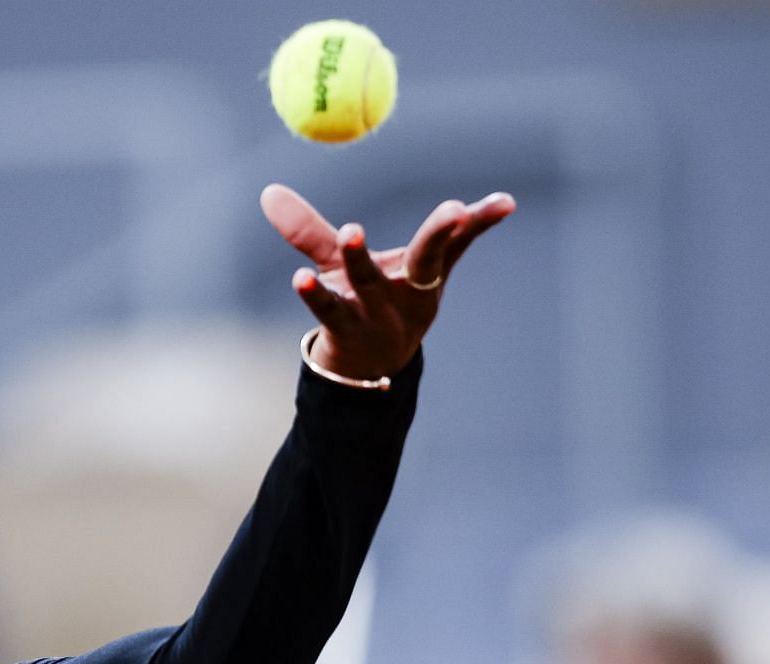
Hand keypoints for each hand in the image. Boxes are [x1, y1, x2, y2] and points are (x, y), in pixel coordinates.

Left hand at [261, 183, 515, 381]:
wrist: (360, 366)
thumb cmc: (365, 303)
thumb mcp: (344, 266)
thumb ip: (309, 229)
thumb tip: (265, 192)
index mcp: (423, 272)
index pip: (453, 241)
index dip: (479, 221)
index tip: (503, 202)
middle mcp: (405, 290)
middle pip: (426, 257)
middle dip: (440, 233)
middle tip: (456, 209)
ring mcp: (375, 311)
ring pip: (369, 280)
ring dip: (361, 257)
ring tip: (353, 231)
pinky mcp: (344, 329)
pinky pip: (328, 309)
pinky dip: (315, 293)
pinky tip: (301, 278)